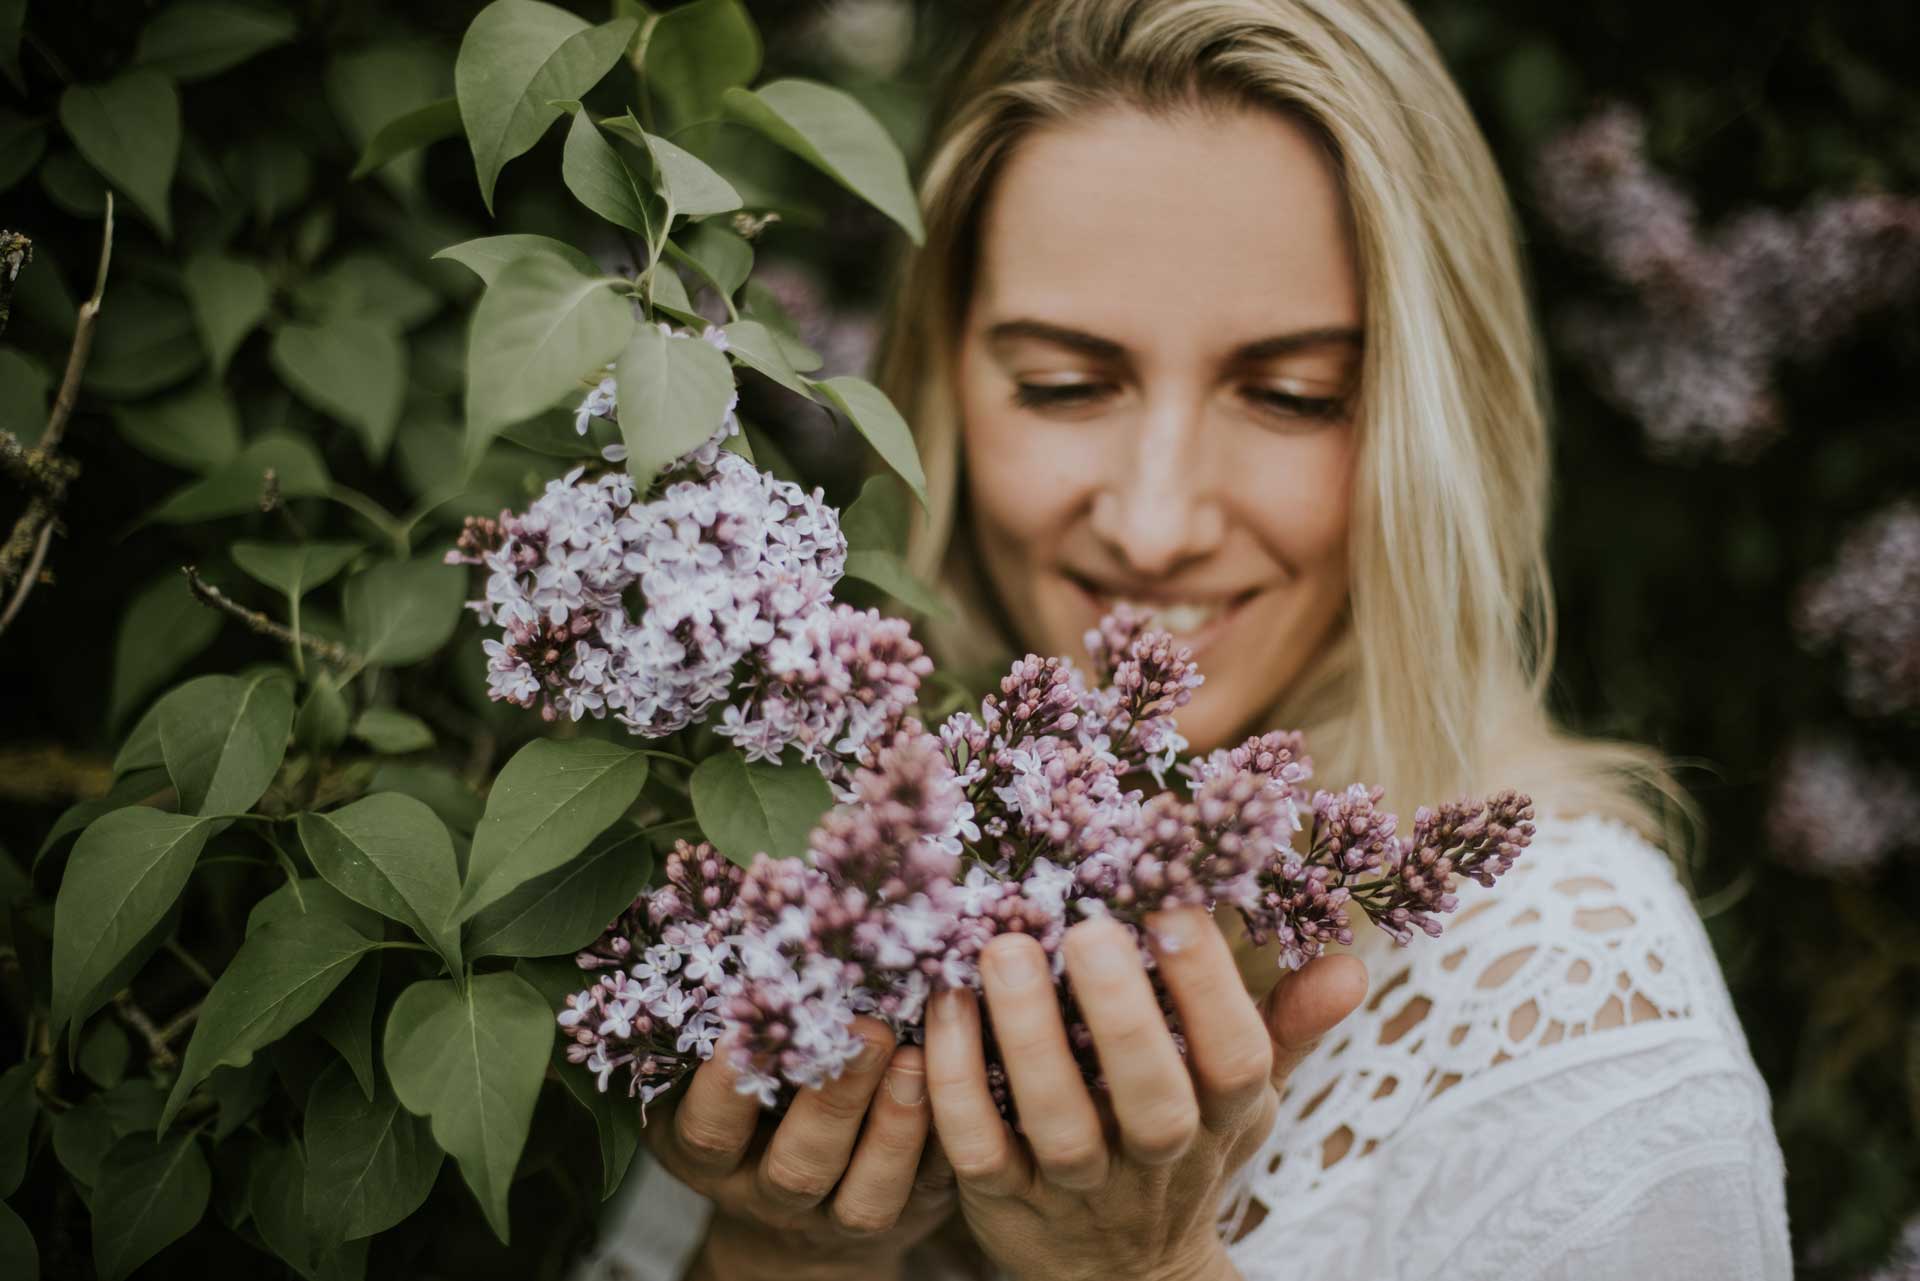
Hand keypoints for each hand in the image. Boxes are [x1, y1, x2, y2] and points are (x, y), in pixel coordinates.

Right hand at [644, 1014, 957, 1277]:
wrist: (794, 1209)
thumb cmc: (748, 1101)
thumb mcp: (717, 1071)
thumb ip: (738, 1020)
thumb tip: (760, 922)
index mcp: (713, 1157)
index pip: (710, 1132)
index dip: (724, 1091)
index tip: (743, 1033)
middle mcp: (770, 1194)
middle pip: (797, 1167)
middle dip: (833, 1099)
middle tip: (870, 1030)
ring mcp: (837, 1216)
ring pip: (866, 1197)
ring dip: (895, 1126)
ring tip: (919, 1058)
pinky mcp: (906, 1214)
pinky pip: (929, 1190)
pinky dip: (946, 1138)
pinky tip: (967, 1080)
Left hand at [924, 909, 1367, 1280]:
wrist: (1123, 1274)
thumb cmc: (1183, 1143)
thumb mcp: (1243, 1094)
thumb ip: (1286, 1024)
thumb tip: (1352, 963)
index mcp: (1221, 1114)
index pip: (1235, 1059)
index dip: (1212, 990)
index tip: (1176, 906)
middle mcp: (1155, 1156)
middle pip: (1154, 1102)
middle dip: (1124, 1017)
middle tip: (1086, 929)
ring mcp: (1077, 1185)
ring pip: (1058, 1126)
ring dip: (1028, 1039)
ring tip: (1003, 951)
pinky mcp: (1004, 1202)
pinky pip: (978, 1149)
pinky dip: (956, 1084)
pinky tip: (943, 1010)